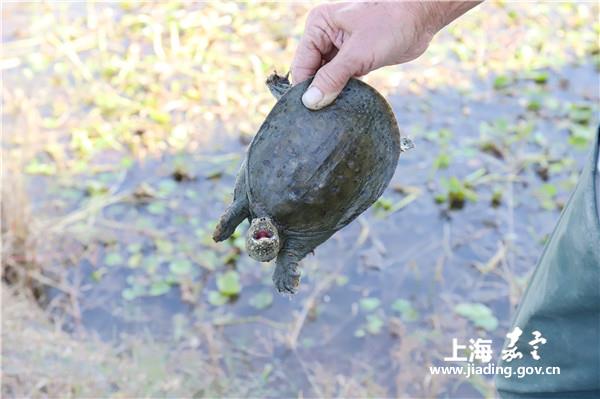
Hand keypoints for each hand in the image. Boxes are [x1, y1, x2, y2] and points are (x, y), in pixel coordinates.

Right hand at [291, 2, 479, 109]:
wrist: (421, 19)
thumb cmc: (391, 25)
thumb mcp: (358, 53)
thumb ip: (332, 78)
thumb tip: (310, 102)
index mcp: (319, 26)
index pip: (301, 64)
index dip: (304, 89)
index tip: (309, 112)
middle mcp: (325, 35)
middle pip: (311, 72)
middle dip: (317, 92)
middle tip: (322, 116)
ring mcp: (339, 47)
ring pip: (326, 78)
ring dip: (330, 93)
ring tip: (334, 111)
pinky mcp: (353, 58)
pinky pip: (341, 79)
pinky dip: (342, 91)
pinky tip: (346, 103)